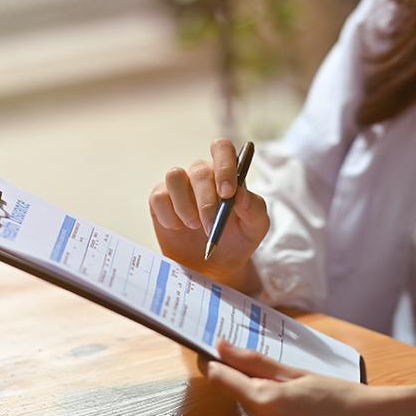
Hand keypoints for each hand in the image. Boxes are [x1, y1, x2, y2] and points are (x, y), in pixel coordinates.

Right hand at [149, 138, 268, 291]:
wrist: (215, 267)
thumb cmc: (237, 240)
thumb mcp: (256, 227)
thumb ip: (254, 207)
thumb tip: (239, 193)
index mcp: (226, 173)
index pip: (222, 148)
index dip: (224, 166)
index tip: (227, 193)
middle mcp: (202, 174)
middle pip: (199, 169)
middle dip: (206, 202)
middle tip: (211, 226)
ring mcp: (179, 185)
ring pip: (175, 176)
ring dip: (185, 206)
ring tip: (194, 226)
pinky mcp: (160, 199)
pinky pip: (159, 196)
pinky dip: (169, 216)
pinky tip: (178, 228)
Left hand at [206, 340, 401, 415]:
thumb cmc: (342, 395)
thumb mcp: (298, 373)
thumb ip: (255, 361)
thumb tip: (222, 347)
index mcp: (265, 401)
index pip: (221, 379)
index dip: (215, 364)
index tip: (210, 354)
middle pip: (244, 399)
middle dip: (258, 388)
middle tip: (292, 382)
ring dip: (272, 409)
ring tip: (308, 405)